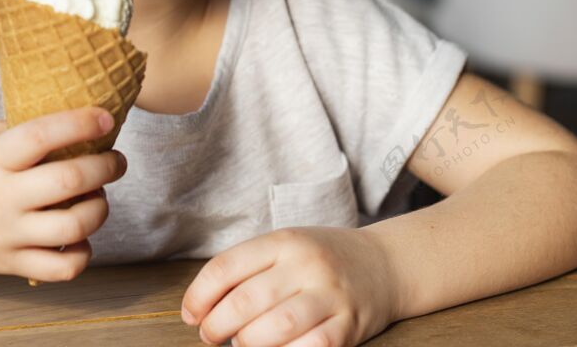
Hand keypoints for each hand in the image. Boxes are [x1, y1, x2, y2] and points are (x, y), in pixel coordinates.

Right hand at [0, 107, 127, 281]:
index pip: (40, 136)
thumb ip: (20, 130)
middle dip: (106, 166)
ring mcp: (7, 235)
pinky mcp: (11, 265)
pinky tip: (80, 235)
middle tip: (115, 160)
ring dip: (100, 208)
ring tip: (97, 196)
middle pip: (69, 181)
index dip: (78, 123)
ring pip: (74, 226)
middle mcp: (0, 198)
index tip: (104, 116)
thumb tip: (72, 117)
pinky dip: (83, 252)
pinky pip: (62, 268)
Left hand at [180, 227, 401, 346]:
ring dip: (247, 344)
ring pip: (275, 328)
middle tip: (210, 335)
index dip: (199, 296)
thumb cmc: (321, 261)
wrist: (385, 264)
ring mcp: (331, 295)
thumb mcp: (285, 248)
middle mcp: (307, 264)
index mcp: (284, 241)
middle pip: (245, 301)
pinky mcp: (350, 326)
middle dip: (217, 326)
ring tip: (242, 344)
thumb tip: (201, 308)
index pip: (226, 267)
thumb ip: (248, 271)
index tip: (191, 315)